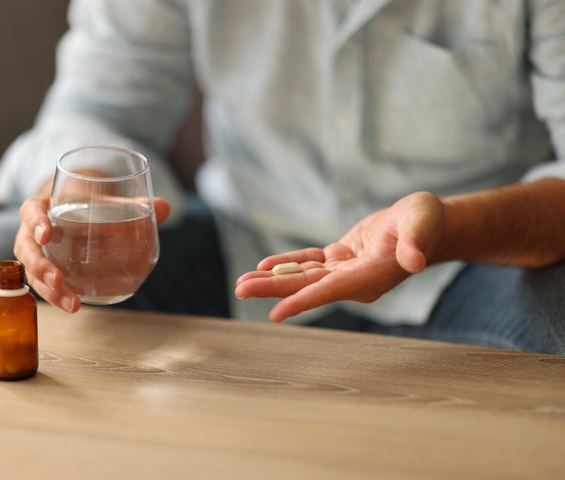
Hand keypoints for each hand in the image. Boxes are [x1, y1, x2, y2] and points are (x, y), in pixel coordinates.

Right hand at [14, 189, 170, 312]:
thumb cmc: (87, 202)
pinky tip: (75, 306)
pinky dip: (58, 296)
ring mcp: (37, 253)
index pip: (30, 211)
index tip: (46, 233)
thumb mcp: (105, 199)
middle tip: (59, 281)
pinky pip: (44, 285)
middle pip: (26, 250)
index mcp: (42, 207)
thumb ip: (133, 204)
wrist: (74, 206)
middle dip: (39, 267)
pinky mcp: (45, 270)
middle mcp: (32, 232)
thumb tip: (164, 207)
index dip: (35, 222)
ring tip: (71, 304)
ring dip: (49, 291)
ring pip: (33, 273)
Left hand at [234, 192, 444, 321]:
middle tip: (239, 289)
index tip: (275, 314)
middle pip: (307, 287)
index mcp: (371, 276)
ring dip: (272, 279)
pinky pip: (309, 262)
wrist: (427, 224)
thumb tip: (415, 261)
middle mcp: (354, 279)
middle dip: (273, 289)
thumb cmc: (428, 221)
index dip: (303, 301)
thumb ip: (416, 241)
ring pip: (303, 276)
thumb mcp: (423, 223)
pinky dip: (287, 263)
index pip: (331, 291)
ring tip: (241, 283)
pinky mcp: (340, 258)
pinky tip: (264, 266)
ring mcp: (345, 271)